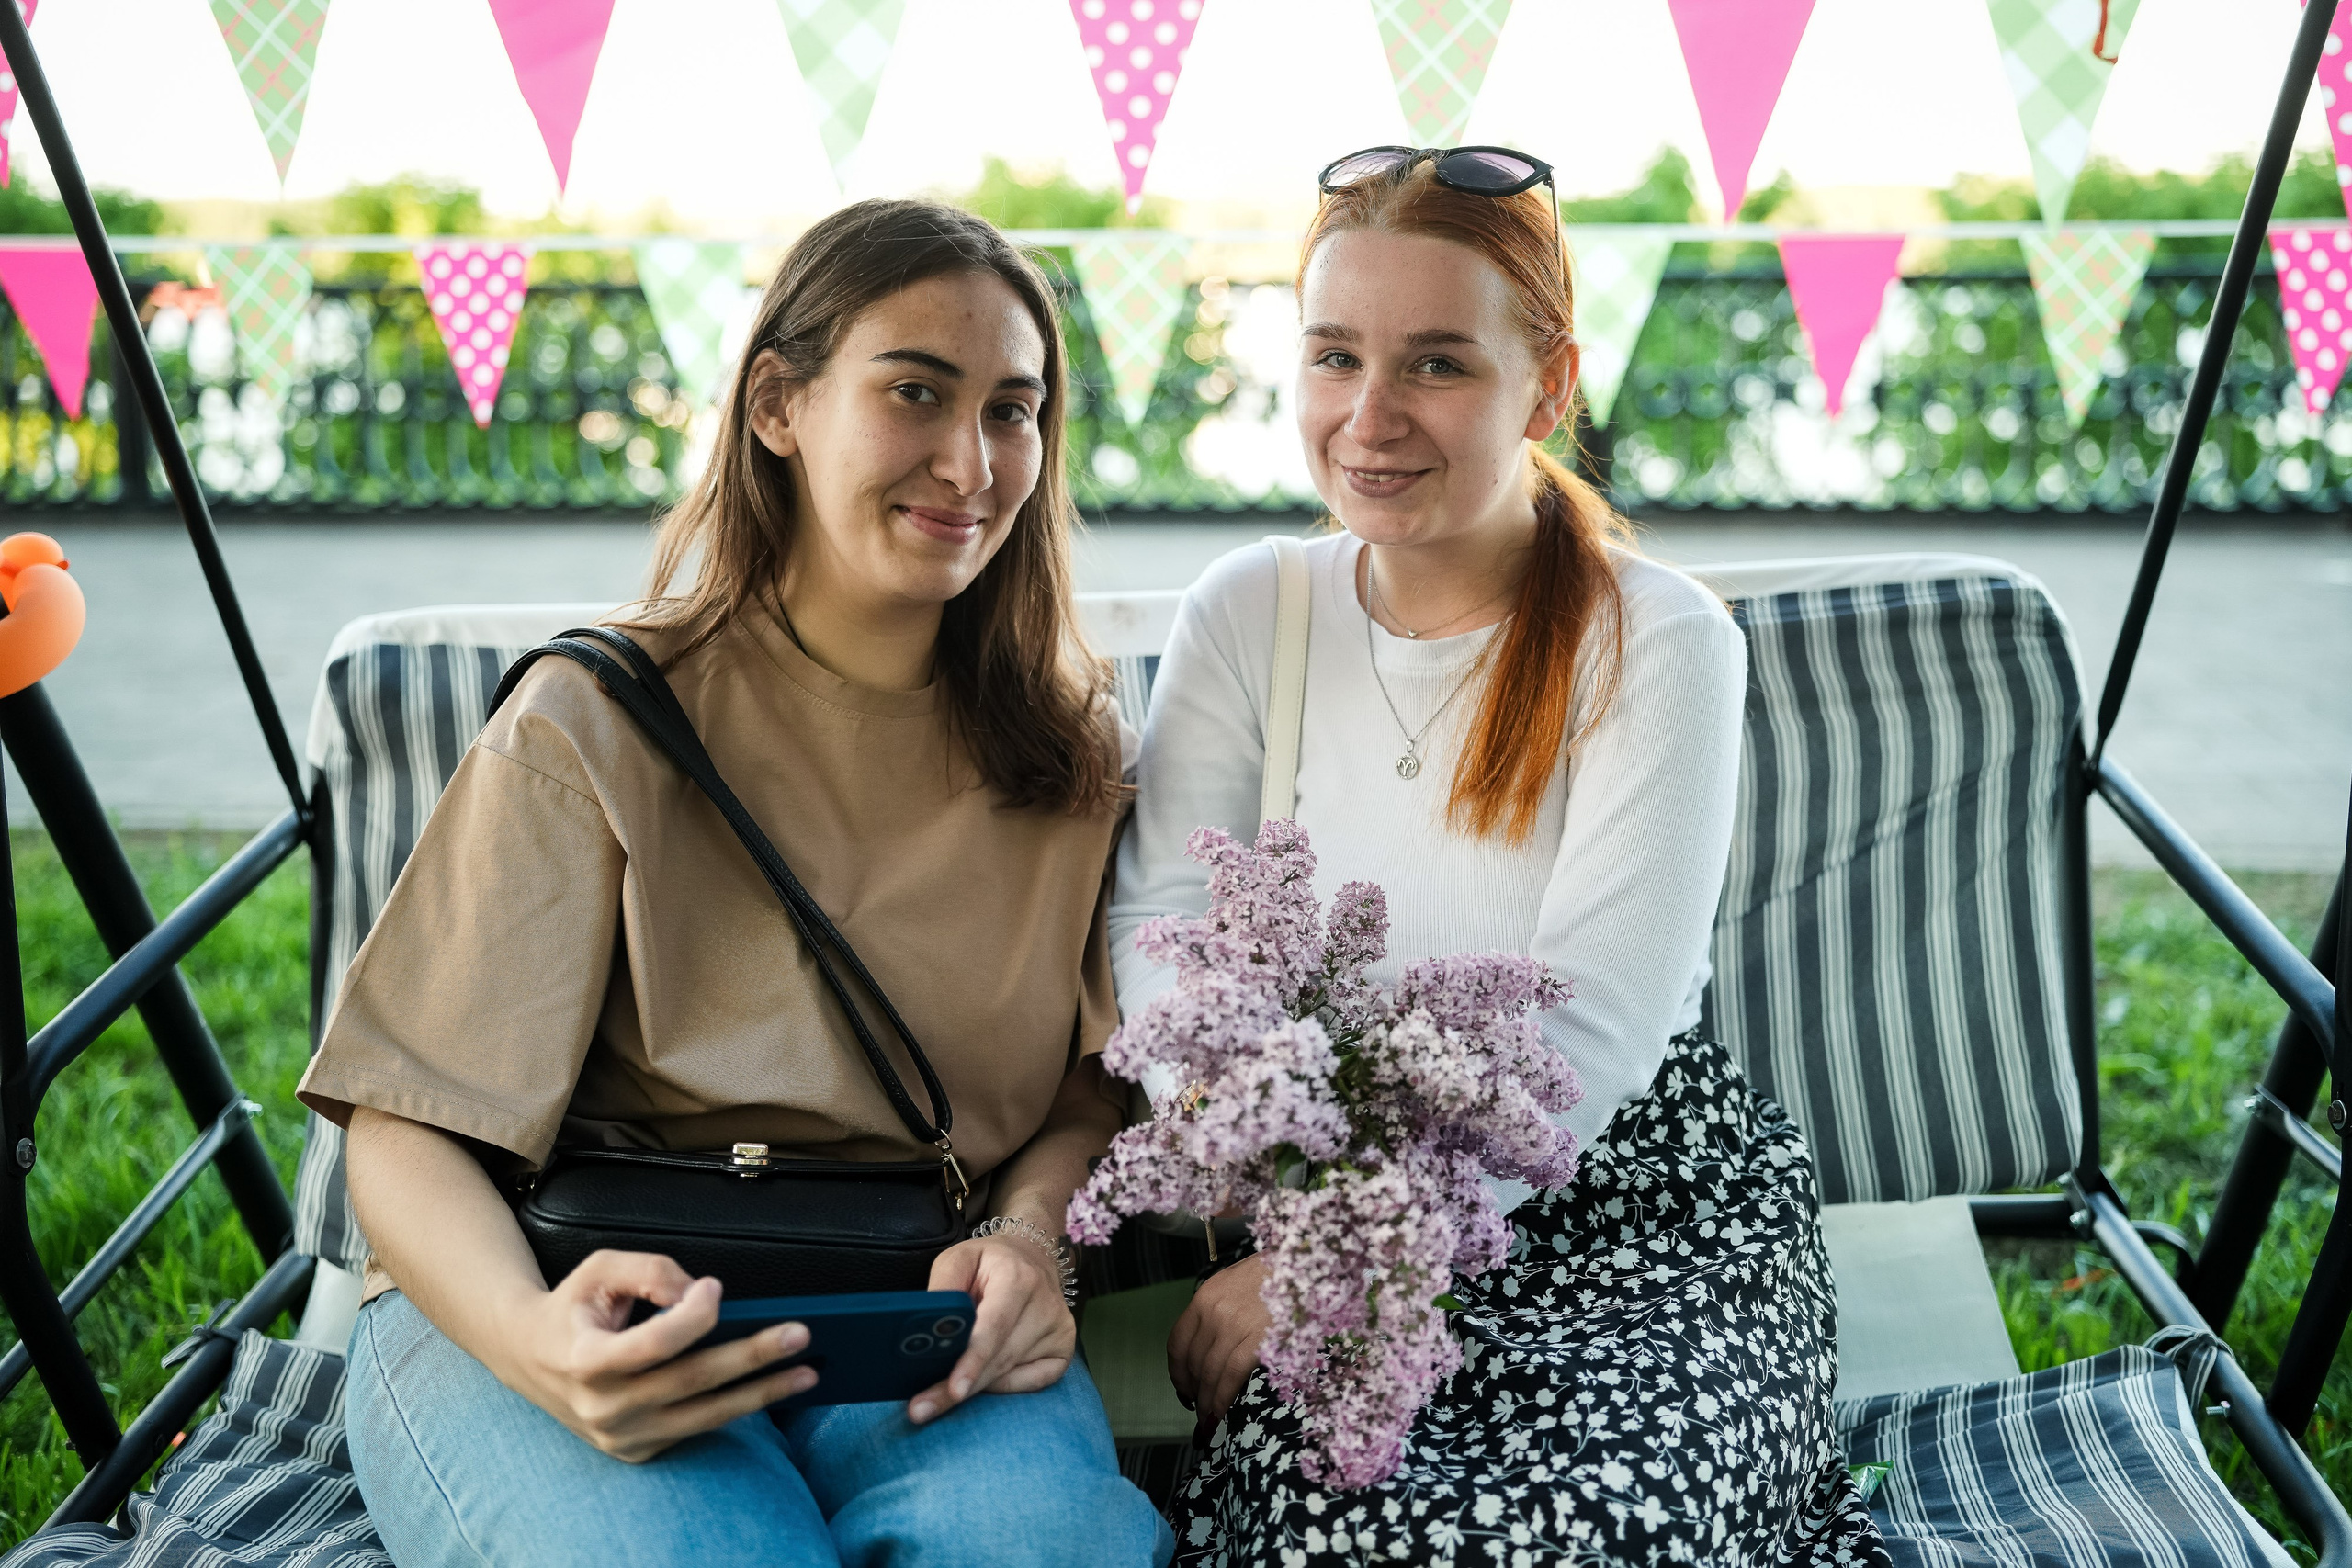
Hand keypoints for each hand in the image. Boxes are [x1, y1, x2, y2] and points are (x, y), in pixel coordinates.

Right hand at [491, 1249, 815, 1462]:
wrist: (530, 1357)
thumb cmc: (573, 1306)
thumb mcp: (600, 1270)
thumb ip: (650, 1271)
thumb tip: (699, 1293)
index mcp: (585, 1360)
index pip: (654, 1344)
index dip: (692, 1316)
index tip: (716, 1288)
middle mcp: (603, 1408)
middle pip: (692, 1380)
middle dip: (752, 1356)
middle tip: (800, 1334)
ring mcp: (620, 1436)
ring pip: (704, 1414)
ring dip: (762, 1393)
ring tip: (807, 1372)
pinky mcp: (637, 1450)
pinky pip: (696, 1428)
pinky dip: (736, 1409)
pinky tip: (772, 1389)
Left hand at [908, 1234, 1073, 1422]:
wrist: (1032, 1256)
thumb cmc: (988, 1263)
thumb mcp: (957, 1260)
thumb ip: (942, 1290)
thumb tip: (925, 1330)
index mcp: (1016, 1277)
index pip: (994, 1326)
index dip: (973, 1360)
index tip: (955, 1390)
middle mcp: (1045, 1303)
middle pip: (1000, 1358)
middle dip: (959, 1389)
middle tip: (922, 1410)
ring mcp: (1060, 1327)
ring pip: (1011, 1372)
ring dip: (976, 1386)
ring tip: (941, 1392)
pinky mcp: (1065, 1347)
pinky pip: (1033, 1382)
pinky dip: (1004, 1386)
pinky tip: (987, 1377)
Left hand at [1169, 1253, 1268, 1439]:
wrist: (1311, 1264)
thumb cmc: (1281, 1273)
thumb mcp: (1239, 1282)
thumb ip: (1222, 1309)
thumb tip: (1213, 1346)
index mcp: (1206, 1294)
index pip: (1177, 1342)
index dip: (1177, 1372)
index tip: (1183, 1388)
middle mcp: (1213, 1310)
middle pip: (1192, 1362)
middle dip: (1193, 1392)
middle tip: (1199, 1410)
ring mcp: (1234, 1325)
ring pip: (1208, 1374)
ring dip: (1206, 1403)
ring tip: (1209, 1420)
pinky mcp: (1257, 1340)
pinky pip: (1230, 1378)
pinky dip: (1221, 1401)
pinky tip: (1221, 1415)